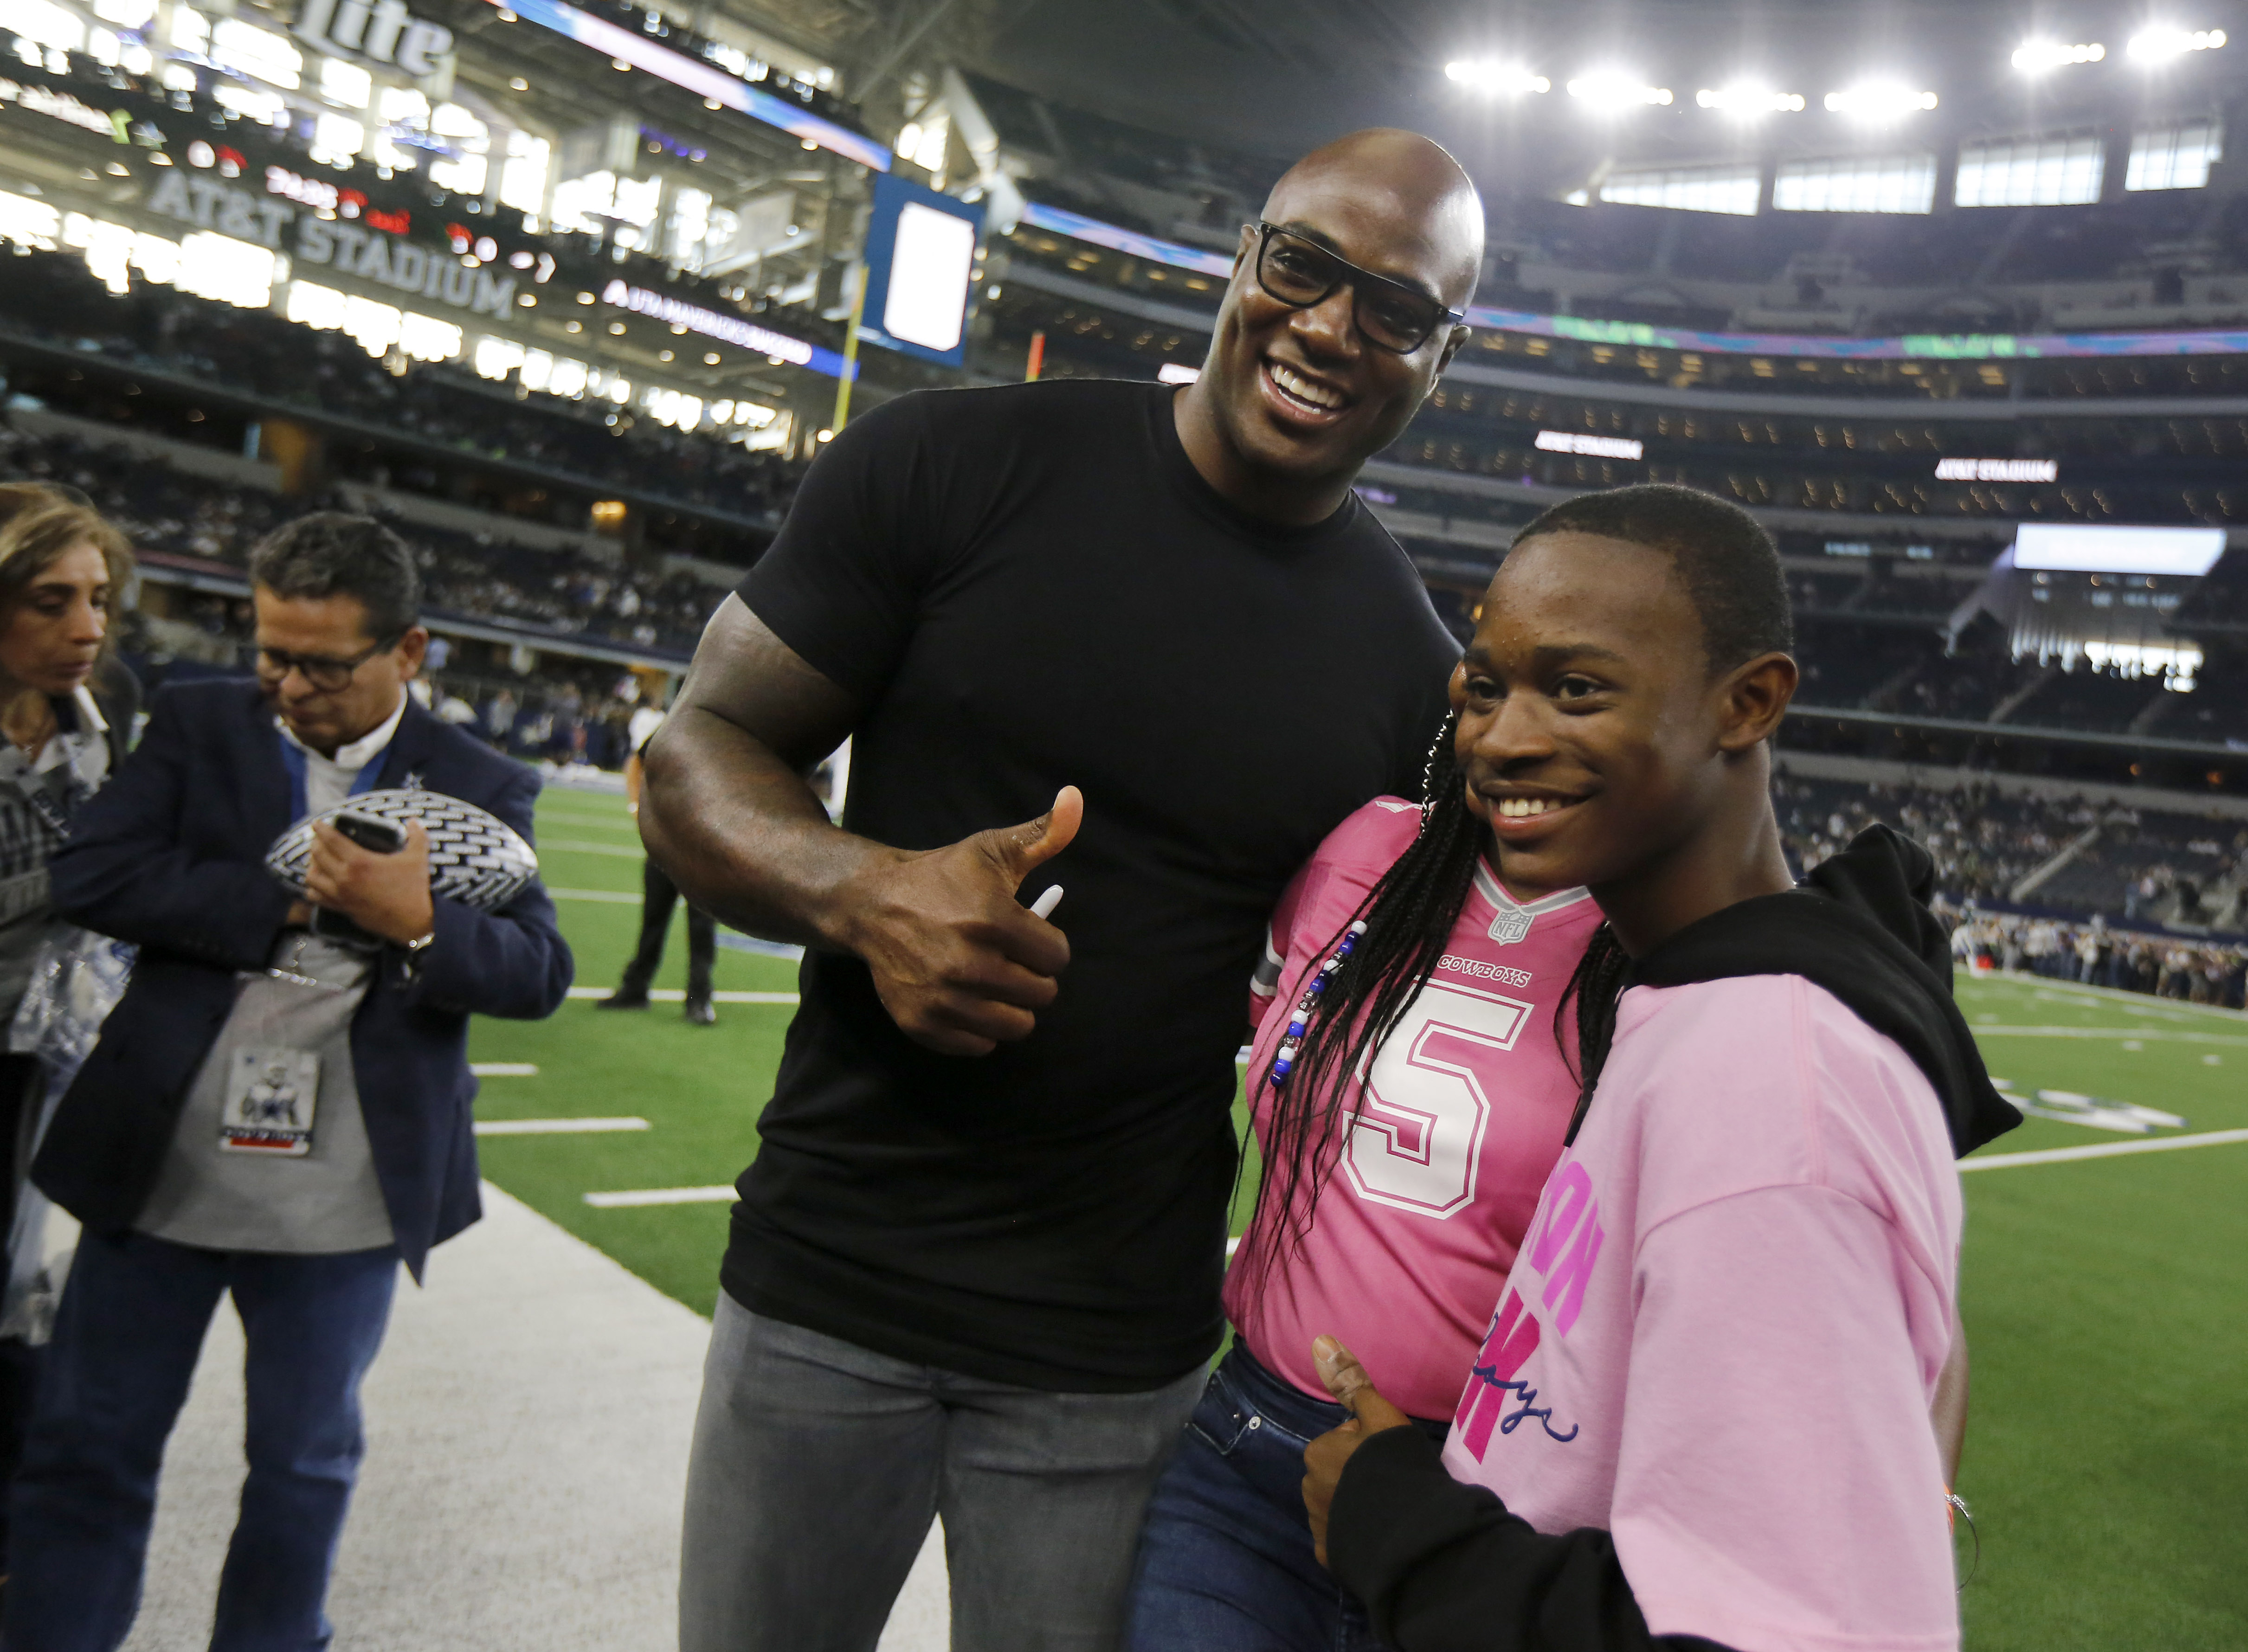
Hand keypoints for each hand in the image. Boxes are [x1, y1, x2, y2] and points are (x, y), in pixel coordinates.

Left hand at [305, 818, 435, 945]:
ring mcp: (341, 895)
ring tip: (318, 861)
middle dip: (315, 844)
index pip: (332, 840)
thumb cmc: (415, 889)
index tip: (316, 823)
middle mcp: (345, 877)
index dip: (322, 829)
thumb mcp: (418, 858)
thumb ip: (417, 836)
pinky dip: (314, 888)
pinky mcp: (342, 909)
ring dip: (312, 866)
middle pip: (318, 856)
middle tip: (319, 839)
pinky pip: (317, 897)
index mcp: (360, 861)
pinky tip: (321, 883)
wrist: (414, 923)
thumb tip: (414, 821)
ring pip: (312, 877)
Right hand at [837, 787, 1080, 1056]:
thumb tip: (1076, 798)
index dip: (1048, 947)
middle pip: (1041, 995)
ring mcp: (943, 998)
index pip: (1056, 957)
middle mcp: (968, 963)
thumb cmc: (941, 876)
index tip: (1029, 937)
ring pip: (1015, 1026)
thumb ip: (1043, 833)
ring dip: (1012, 1007)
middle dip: (1033, 977)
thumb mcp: (992, 850)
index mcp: (992, 919)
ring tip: (995, 983)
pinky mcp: (922, 1023)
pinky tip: (969, 1000)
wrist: (872, 903)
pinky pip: (979, 1046)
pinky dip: (980, 1030)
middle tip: (1011, 960)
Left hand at [1303, 1335, 1411, 1568]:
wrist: (1405, 1526)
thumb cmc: (1391, 1463)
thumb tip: (1321, 1343)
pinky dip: (1355, 1538)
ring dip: (1354, 1507)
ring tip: (1387, 1511)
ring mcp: (1318, 1526)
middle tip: (1389, 1483)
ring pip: (1337, 1508)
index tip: (1388, 1455)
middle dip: (1355, 1477)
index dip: (1368, 1446)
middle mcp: (1308, 1489)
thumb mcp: (1380, 1415)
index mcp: (1317, 1453)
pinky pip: (1341, 1541)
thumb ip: (1353, 1382)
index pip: (1342, 1442)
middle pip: (1336, 1475)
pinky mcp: (1330, 1556)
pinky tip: (1377, 1535)